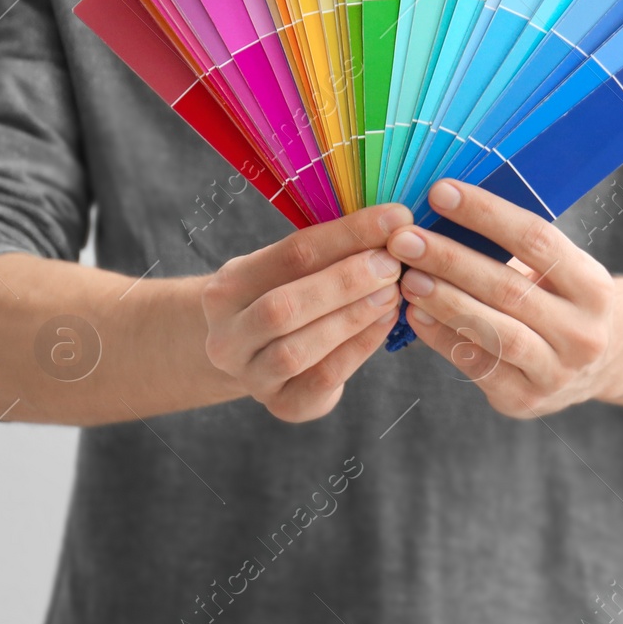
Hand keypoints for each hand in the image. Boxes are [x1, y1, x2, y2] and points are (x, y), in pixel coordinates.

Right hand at [199, 204, 410, 421]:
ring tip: (392, 291)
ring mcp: (251, 376)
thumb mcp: (291, 268)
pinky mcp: (283, 405)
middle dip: (345, 282)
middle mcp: (227, 337)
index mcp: (227, 288)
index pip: (290, 254)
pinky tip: (387, 321)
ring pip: (298, 349)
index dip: (348, 234)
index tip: (395, 218)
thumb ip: (332, 247)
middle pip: (284, 307)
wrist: (259, 353)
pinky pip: (323, 378)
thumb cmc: (286, 294)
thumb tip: (395, 220)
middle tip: (392, 263)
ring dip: (353, 317)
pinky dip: (359, 347)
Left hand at [388, 180, 616, 418]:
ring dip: (444, 301)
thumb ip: (519, 246)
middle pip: (509, 288)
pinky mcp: (525, 400)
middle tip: (405, 239)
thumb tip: (448, 206)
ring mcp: (556, 372)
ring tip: (406, 276)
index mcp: (595, 287)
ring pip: (494, 331)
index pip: (537, 240)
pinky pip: (478, 365)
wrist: (597, 365)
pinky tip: (415, 315)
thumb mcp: (563, 270)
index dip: (486, 214)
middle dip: (450, 259)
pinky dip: (442, 338)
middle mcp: (583, 333)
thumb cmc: (563, 300)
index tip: (441, 193)